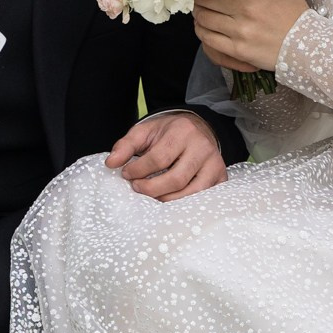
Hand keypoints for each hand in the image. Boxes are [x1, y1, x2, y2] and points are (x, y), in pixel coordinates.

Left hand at [105, 110, 227, 201]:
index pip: (159, 158)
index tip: (127, 174)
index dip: (139, 170)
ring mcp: (215, 163)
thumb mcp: (144, 132)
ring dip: (167, 199)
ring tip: (152, 196)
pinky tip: (170, 200)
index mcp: (183, 132)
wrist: (197, 128)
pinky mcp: (221, 177)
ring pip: (192, 193)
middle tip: (137, 188)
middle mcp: (203, 147)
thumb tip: (111, 164)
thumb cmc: (167, 133)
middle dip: (152, 189)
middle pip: (176, 179)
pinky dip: (186, 204)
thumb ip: (126, 145)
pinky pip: (204, 198)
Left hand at [190, 0, 307, 74]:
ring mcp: (240, 30)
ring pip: (205, 17)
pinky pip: (209, 38)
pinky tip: (202, 26)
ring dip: (198, 12)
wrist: (307, 45)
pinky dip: (201, 30)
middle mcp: (244, 8)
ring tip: (198, 9)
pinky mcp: (238, 49)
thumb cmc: (295, 12)